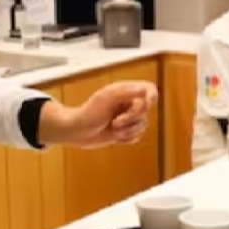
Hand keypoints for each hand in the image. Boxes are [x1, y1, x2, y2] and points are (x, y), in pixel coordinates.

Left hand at [43, 81, 157, 147]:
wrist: (77, 132)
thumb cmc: (89, 112)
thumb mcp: (106, 98)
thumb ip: (126, 92)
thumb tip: (144, 90)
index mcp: (126, 91)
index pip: (149, 90)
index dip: (152, 97)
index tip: (147, 104)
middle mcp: (129, 104)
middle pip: (146, 111)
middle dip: (131, 120)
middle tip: (115, 122)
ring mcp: (128, 119)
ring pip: (143, 126)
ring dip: (128, 131)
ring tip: (113, 129)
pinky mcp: (126, 132)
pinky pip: (137, 137)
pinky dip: (126, 139)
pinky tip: (114, 137)